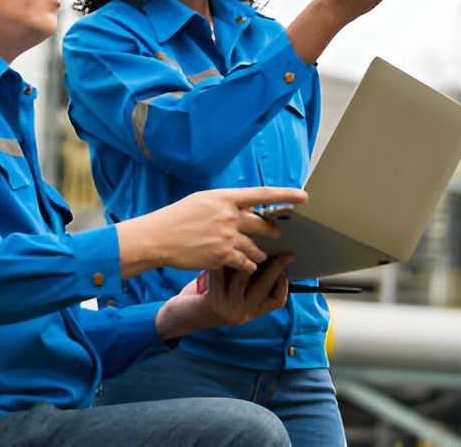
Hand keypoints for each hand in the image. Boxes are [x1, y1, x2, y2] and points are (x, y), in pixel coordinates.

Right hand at [116, 186, 307, 279]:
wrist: (158, 237)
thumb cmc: (176, 218)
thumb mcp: (201, 202)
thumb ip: (224, 204)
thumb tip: (244, 207)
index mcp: (224, 198)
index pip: (261, 194)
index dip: (284, 195)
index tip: (302, 196)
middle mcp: (228, 215)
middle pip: (262, 224)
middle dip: (272, 232)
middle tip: (277, 235)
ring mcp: (226, 236)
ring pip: (255, 249)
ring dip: (257, 254)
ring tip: (255, 256)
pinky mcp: (222, 256)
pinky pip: (245, 263)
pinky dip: (247, 266)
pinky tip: (243, 267)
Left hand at [154, 255, 293, 340]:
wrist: (182, 318)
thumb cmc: (207, 300)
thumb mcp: (231, 295)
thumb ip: (246, 281)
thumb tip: (261, 251)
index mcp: (251, 313)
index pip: (277, 300)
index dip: (283, 281)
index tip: (285, 262)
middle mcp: (244, 314)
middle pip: (265, 286)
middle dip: (274, 265)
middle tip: (277, 246)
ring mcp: (230, 309)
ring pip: (244, 278)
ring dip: (245, 257)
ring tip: (245, 241)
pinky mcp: (215, 303)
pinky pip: (222, 275)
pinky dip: (222, 258)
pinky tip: (219, 246)